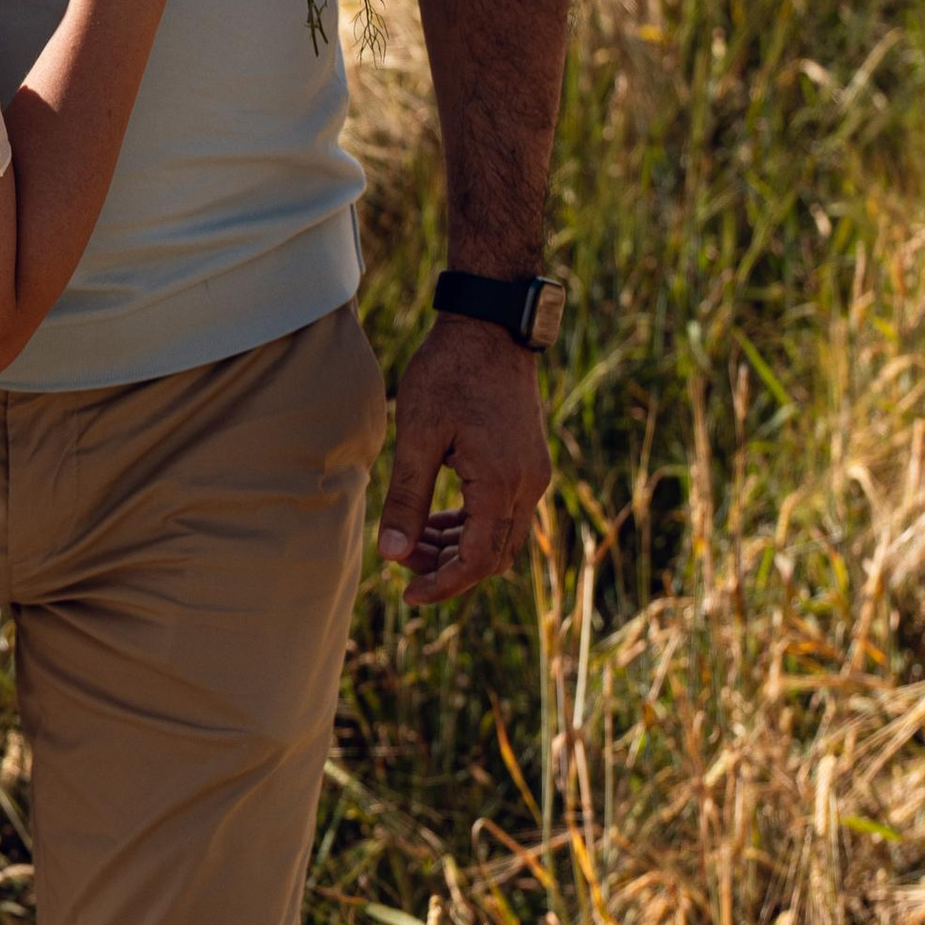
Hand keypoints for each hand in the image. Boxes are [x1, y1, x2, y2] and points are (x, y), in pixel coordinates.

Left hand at [377, 311, 551, 605]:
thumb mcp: (417, 436)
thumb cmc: (448, 375)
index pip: (476, 561)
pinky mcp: (529, 464)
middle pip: (492, 557)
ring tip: (412, 539)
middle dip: (447, 567)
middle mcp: (527, 487)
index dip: (442, 585)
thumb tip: (391, 555)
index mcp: (499, 484)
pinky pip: (505, 513)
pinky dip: (473, 525)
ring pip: (500, 538)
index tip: (408, 595)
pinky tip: (438, 517)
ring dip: (459, 547)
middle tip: (400, 558)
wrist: (490, 329)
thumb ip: (406, 499)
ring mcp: (534, 476)